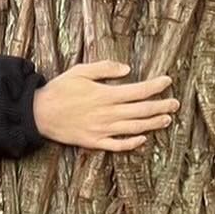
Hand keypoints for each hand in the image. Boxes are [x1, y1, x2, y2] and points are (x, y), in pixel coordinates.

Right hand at [33, 61, 178, 151]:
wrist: (39, 113)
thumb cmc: (59, 90)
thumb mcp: (80, 71)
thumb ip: (105, 68)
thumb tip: (127, 69)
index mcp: (105, 94)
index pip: (138, 90)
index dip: (155, 86)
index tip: (168, 81)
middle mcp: (107, 113)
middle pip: (141, 111)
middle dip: (161, 106)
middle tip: (175, 103)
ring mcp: (101, 129)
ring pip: (134, 128)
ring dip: (152, 124)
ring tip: (166, 119)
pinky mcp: (94, 142)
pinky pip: (117, 145)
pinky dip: (131, 143)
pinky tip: (142, 139)